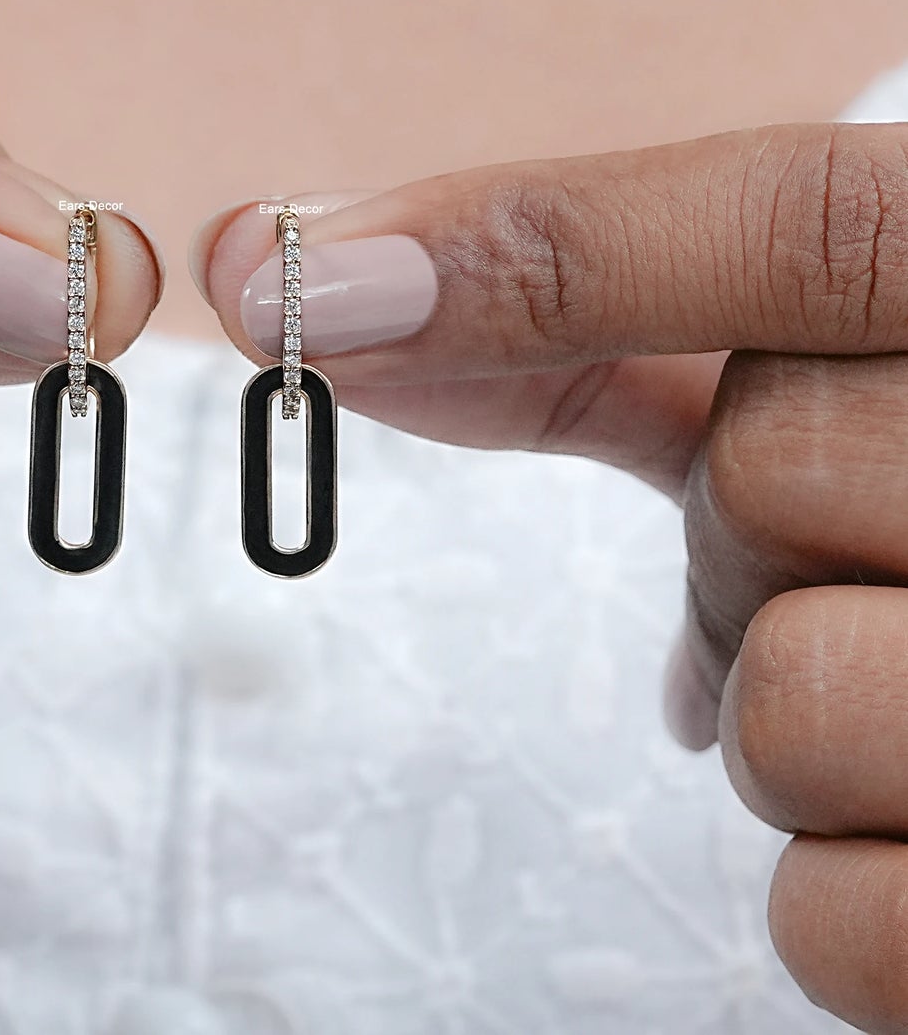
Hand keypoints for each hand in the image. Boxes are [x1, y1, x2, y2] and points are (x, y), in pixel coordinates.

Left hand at [191, 124, 907, 1030]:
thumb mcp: (823, 370)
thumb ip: (596, 306)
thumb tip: (330, 279)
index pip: (800, 219)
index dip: (532, 241)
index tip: (289, 278)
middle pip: (770, 472)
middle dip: (736, 533)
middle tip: (835, 559)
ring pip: (791, 702)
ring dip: (779, 715)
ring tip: (895, 684)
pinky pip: (839, 918)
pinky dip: (832, 888)